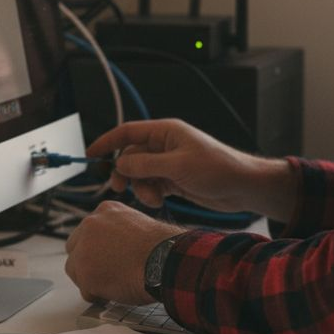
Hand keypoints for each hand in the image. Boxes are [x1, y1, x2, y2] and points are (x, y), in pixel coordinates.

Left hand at [63, 201, 182, 303]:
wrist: (166, 260)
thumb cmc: (162, 249)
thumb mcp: (139, 226)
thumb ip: (120, 233)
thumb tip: (115, 250)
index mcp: (105, 210)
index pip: (88, 231)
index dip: (96, 249)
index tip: (105, 258)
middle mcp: (90, 224)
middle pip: (75, 248)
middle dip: (87, 262)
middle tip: (105, 274)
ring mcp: (84, 248)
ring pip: (75, 269)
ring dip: (91, 279)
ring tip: (114, 284)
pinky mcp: (84, 271)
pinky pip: (84, 289)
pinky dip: (97, 295)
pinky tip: (116, 292)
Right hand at [87, 119, 294, 220]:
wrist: (242, 187)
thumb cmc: (217, 168)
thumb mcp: (177, 166)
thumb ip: (146, 164)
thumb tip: (121, 164)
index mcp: (166, 132)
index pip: (128, 132)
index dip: (107, 142)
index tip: (90, 155)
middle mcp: (165, 145)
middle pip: (131, 156)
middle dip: (126, 173)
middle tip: (120, 188)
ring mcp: (169, 163)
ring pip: (140, 174)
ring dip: (141, 187)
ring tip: (153, 198)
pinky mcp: (175, 180)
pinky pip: (151, 185)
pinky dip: (151, 194)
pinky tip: (159, 201)